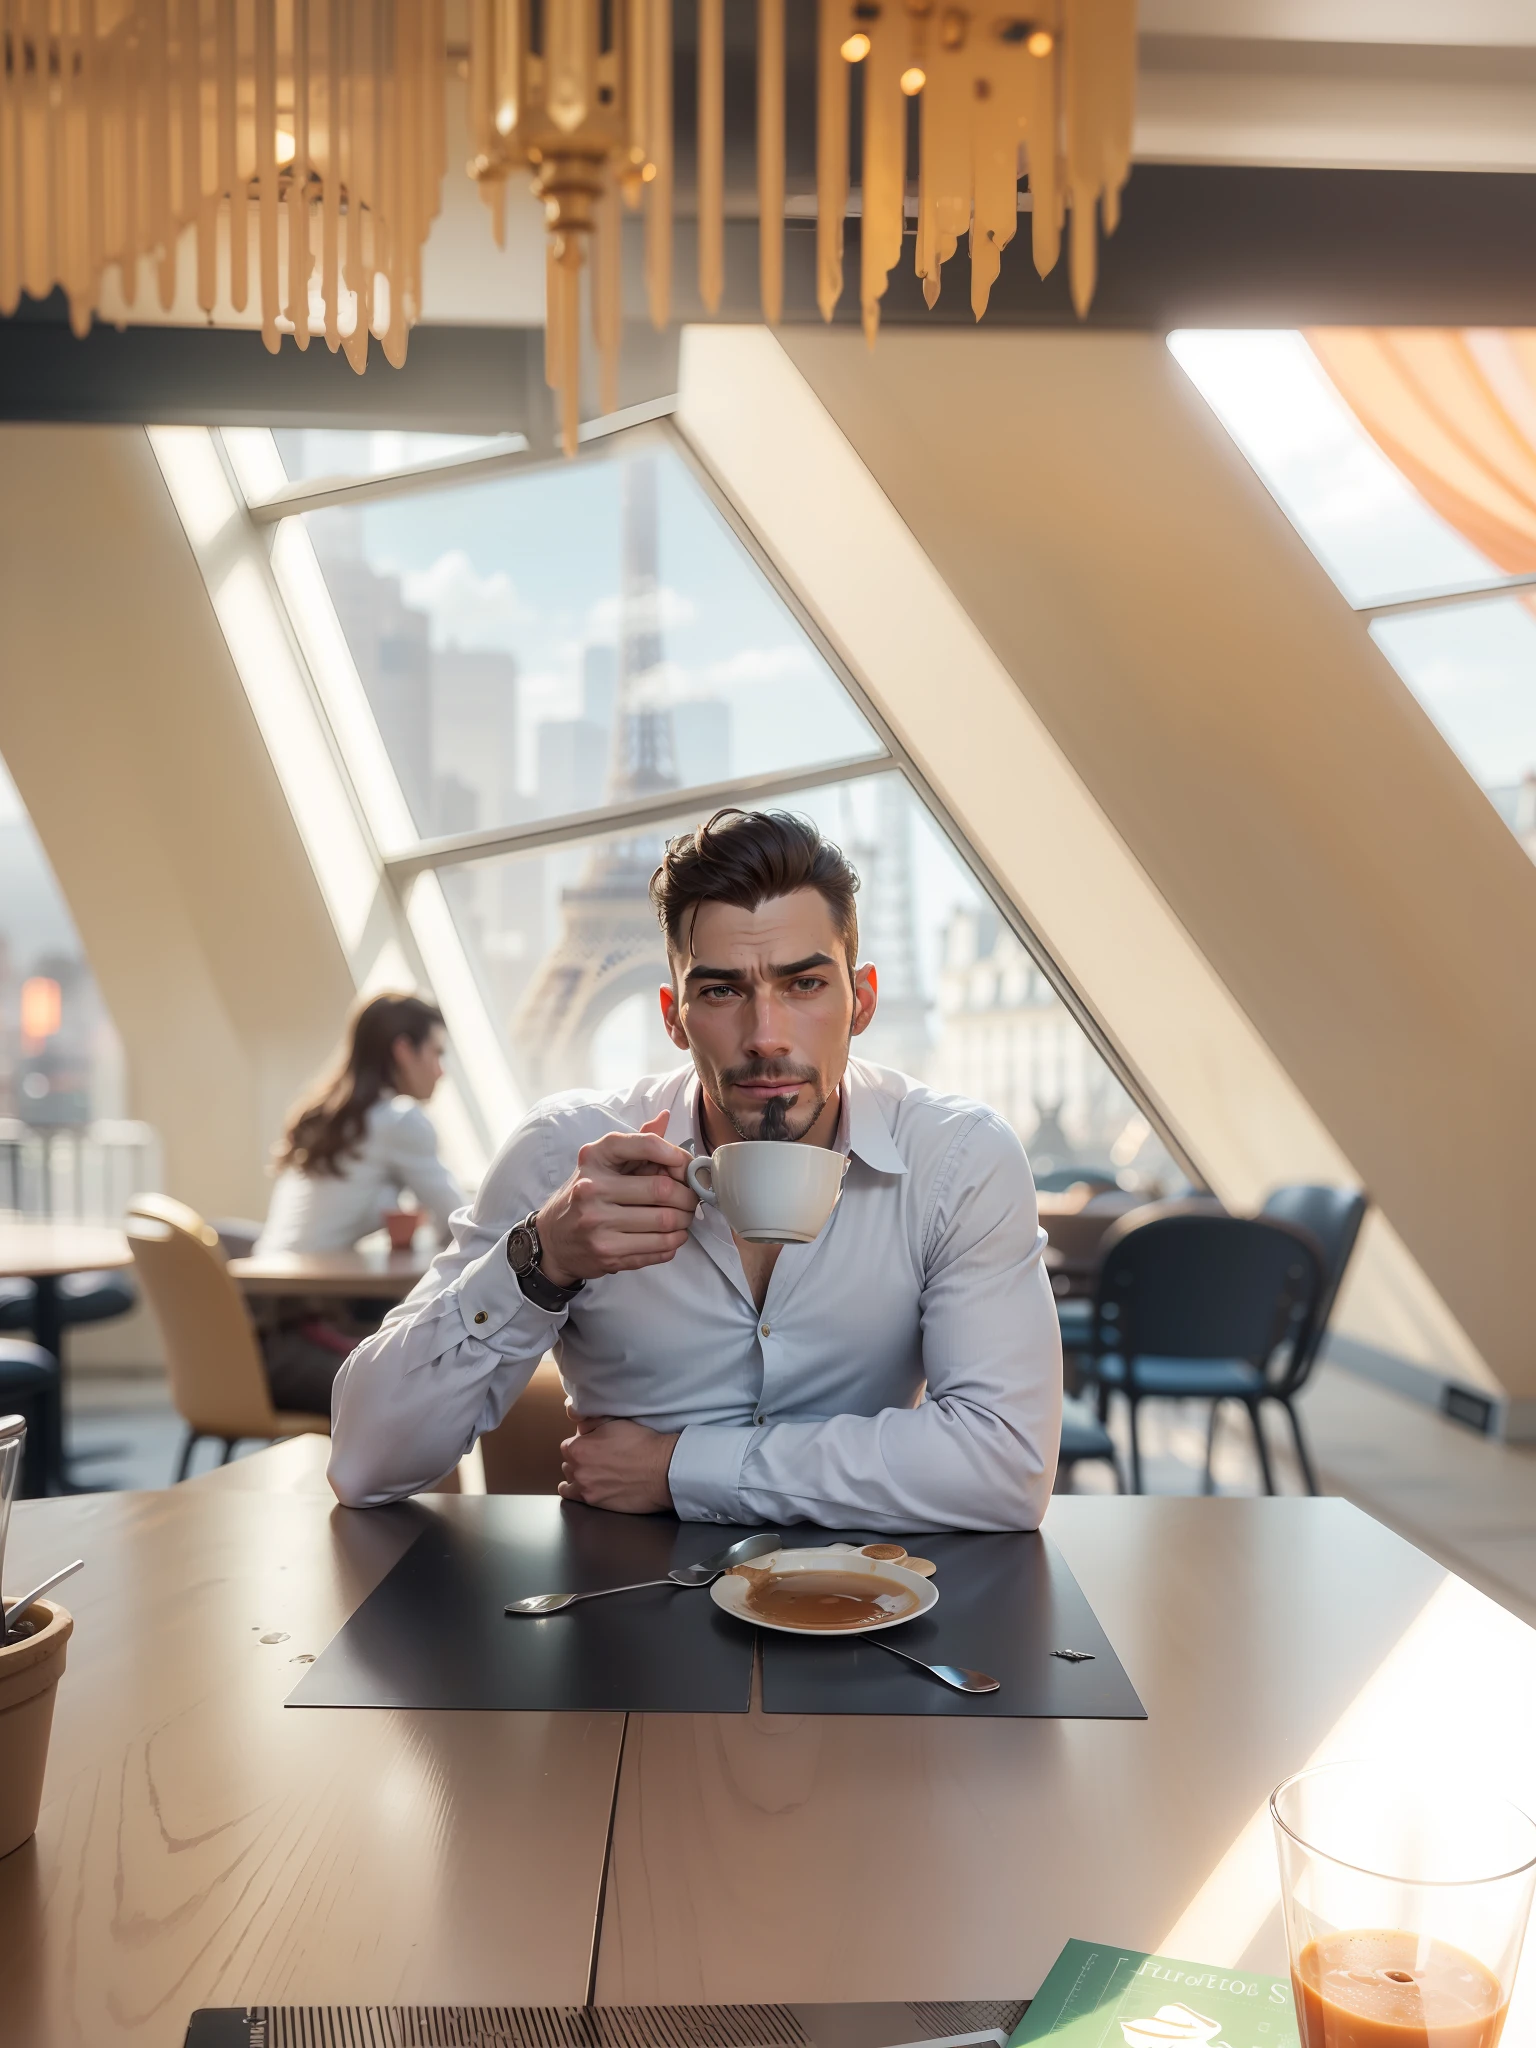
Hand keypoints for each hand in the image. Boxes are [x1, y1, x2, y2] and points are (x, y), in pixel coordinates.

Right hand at [531, 1113, 696, 1286]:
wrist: (553, 1239)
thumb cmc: (586, 1195)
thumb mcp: (603, 1162)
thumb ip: (637, 1142)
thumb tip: (666, 1117)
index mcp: (595, 1158)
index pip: (645, 1144)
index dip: (676, 1154)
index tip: (685, 1164)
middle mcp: (592, 1188)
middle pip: (663, 1189)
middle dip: (688, 1195)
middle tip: (692, 1198)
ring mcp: (598, 1223)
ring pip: (666, 1222)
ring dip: (684, 1221)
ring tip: (684, 1217)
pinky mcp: (607, 1253)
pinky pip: (658, 1248)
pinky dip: (674, 1242)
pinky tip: (671, 1236)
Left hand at [558, 1407, 679, 1513]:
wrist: (661, 1469)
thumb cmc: (641, 1443)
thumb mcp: (614, 1421)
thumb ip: (590, 1423)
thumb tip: (579, 1427)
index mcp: (579, 1448)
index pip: (569, 1445)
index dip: (582, 1443)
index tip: (594, 1444)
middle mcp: (577, 1469)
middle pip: (569, 1462)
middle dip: (580, 1459)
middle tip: (597, 1457)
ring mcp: (585, 1488)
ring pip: (571, 1479)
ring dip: (578, 1474)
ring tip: (592, 1472)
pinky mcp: (594, 1502)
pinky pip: (571, 1496)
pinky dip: (572, 1490)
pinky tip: (578, 1487)